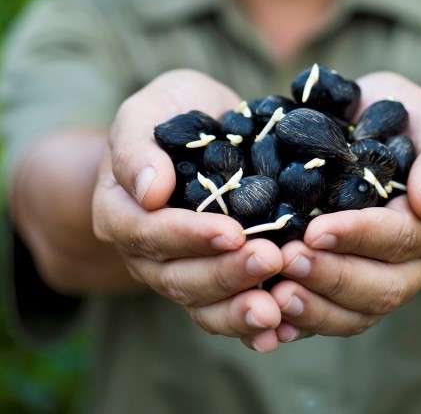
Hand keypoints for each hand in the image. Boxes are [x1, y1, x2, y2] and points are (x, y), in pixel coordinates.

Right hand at [92, 70, 284, 350]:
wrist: (195, 120)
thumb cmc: (168, 109)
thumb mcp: (146, 111)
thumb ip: (138, 149)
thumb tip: (150, 192)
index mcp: (119, 211)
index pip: (147, 234)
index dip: (187, 236)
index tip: (231, 232)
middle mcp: (144, 252)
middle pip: (178, 277)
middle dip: (224, 274)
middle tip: (270, 259)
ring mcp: (178, 269)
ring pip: (202, 303)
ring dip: (239, 309)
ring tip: (277, 309)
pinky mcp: (212, 277)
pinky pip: (226, 310)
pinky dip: (252, 326)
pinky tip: (283, 330)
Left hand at [270, 72, 420, 342]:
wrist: (375, 128)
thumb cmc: (397, 114)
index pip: (402, 236)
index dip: (359, 236)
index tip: (315, 229)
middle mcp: (419, 260)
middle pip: (383, 286)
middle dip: (333, 276)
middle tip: (287, 260)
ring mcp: (388, 281)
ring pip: (360, 313)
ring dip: (317, 308)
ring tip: (275, 294)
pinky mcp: (355, 295)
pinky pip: (335, 321)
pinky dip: (304, 325)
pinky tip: (272, 319)